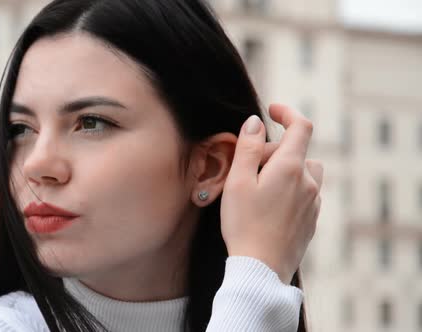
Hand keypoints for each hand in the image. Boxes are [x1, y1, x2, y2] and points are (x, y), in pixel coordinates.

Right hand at [220, 104, 322, 283]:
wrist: (261, 268)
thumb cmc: (244, 224)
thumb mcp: (238, 181)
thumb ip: (248, 147)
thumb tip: (255, 122)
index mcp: (290, 168)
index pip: (301, 127)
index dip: (288, 112)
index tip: (272, 110)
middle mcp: (308, 182)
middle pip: (297, 151)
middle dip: (272, 151)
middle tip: (245, 168)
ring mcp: (313, 202)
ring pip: (305, 172)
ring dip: (286, 169)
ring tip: (261, 186)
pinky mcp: (311, 220)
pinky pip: (305, 193)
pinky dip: (290, 189)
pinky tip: (269, 206)